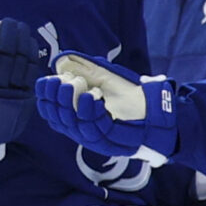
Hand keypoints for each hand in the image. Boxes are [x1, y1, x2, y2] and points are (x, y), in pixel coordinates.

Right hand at [0, 18, 48, 148]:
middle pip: (3, 60)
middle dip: (6, 38)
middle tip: (6, 21)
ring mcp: (8, 98)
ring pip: (18, 67)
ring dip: (21, 44)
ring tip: (19, 26)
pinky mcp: (21, 102)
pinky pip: (29, 78)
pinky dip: (31, 60)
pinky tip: (30, 43)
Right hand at [34, 54, 178, 162]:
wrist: (160, 112)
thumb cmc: (131, 97)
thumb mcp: (105, 80)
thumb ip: (85, 72)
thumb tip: (62, 61)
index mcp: (77, 120)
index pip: (50, 114)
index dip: (45, 98)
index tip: (48, 79)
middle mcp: (82, 132)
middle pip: (58, 119)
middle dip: (56, 97)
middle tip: (62, 80)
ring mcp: (96, 139)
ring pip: (73, 124)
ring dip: (70, 102)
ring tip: (75, 84)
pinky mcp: (111, 143)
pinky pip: (92, 128)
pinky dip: (88, 110)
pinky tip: (91, 95)